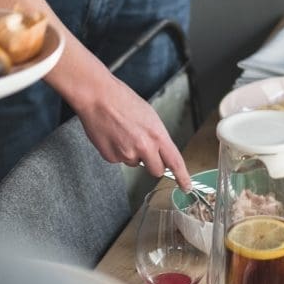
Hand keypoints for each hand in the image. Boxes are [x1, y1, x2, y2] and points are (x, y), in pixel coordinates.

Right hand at [72, 69, 189, 187]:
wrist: (97, 96)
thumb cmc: (122, 100)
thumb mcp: (149, 116)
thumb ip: (157, 136)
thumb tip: (160, 150)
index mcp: (157, 135)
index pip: (175, 162)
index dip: (182, 177)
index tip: (186, 186)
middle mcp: (143, 147)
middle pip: (156, 170)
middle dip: (153, 164)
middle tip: (144, 149)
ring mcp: (126, 154)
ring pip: (135, 163)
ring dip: (131, 153)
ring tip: (123, 132)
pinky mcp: (111, 157)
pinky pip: (119, 159)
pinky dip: (117, 151)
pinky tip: (112, 135)